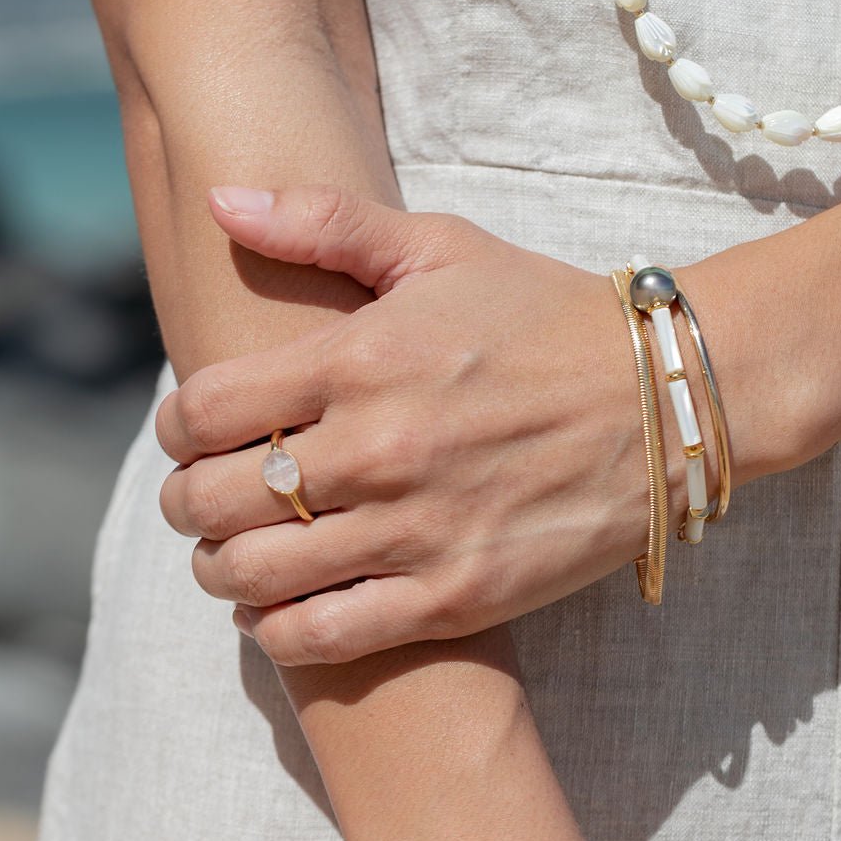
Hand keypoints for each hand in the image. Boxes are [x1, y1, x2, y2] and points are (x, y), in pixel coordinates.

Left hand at [156, 183, 738, 664]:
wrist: (664, 398)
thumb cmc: (545, 313)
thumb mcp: (440, 247)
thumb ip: (324, 222)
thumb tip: (220, 203)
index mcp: (361, 357)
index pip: (204, 409)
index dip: (175, 423)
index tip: (190, 427)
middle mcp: (377, 446)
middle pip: (212, 499)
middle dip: (184, 500)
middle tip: (198, 495)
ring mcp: (416, 528)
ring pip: (254, 576)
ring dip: (219, 569)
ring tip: (231, 552)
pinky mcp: (456, 595)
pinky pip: (325, 637)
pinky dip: (280, 632)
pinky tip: (280, 609)